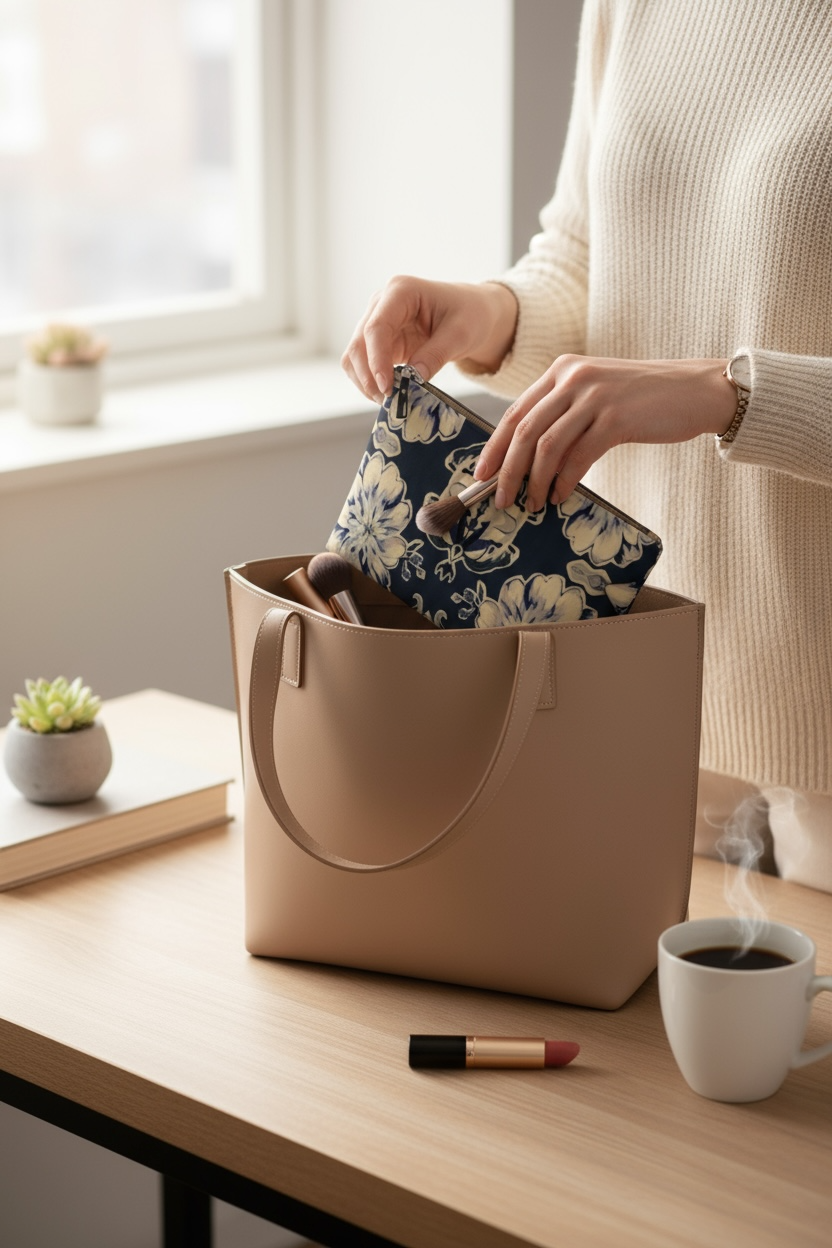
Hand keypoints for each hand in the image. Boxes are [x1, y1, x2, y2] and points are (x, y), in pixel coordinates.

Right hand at [341, 276, 516, 402]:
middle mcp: (381, 304)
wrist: (471, 313)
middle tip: (388, 401)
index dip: (377, 360)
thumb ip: (435, 355)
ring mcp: (377, 322)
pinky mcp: (380, 341)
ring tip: (388, 401)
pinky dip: (370, 381)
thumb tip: (412, 380)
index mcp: (401, 291)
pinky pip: (363, 364)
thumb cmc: (469, 315)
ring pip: (355, 355)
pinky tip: (388, 393)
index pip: (377, 327)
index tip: (387, 387)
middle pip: (359, 342)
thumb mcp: (460, 334)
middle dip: (369, 375)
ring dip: (365, 381)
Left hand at [473, 355, 738, 510]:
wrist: (696, 390)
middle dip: (507, 470)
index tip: (482, 475)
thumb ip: (563, 415)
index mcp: (562, 370)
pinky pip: (578, 457)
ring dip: (535, 482)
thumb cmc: (644, 400)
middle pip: (524, 430)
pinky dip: (564, 481)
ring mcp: (595, 396)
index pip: (515, 412)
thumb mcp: (596, 396)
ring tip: (533, 504)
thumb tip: (527, 460)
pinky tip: (560, 496)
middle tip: (500, 499)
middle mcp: (574, 377)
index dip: (495, 447)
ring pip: (547, 447)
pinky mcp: (617, 418)